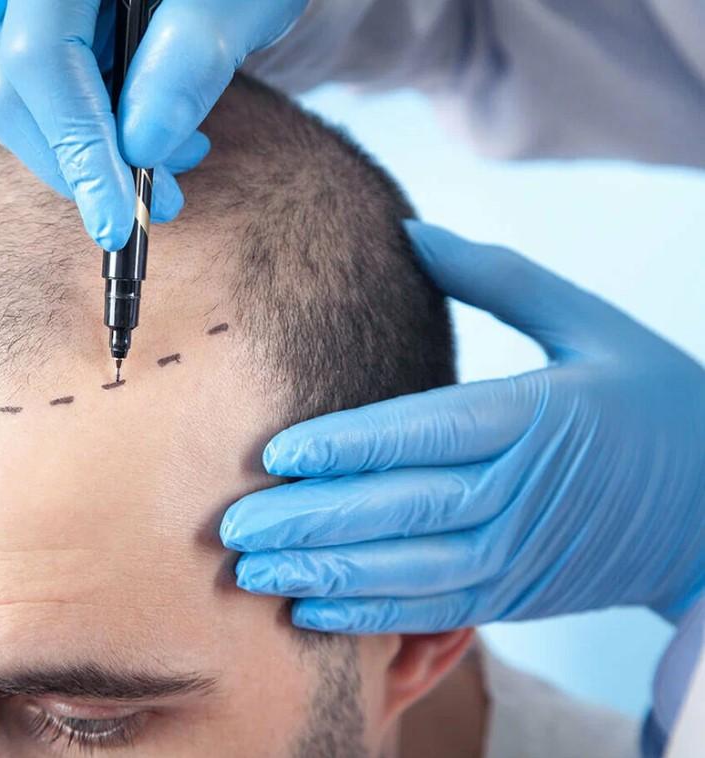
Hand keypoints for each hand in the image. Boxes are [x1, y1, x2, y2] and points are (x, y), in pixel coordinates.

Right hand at [0, 0, 307, 249]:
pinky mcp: (37, 22)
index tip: (116, 223)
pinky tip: (146, 137)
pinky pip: (37, 88)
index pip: (39, 59)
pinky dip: (87, 127)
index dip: (75, 149)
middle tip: (159, 204)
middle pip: (10, 85)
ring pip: (18, 96)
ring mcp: (18, 2)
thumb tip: (139, 146)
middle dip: (80, 163)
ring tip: (172, 163)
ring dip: (87, 151)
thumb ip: (190, 57)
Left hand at [221, 221, 704, 632]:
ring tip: (251, 574)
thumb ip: (500, 278)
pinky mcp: (516, 591)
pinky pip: (435, 609)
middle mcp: (521, 490)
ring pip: (408, 569)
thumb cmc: (654, 400)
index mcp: (537, 415)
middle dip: (310, 520)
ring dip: (325, 574)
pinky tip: (312, 610)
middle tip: (231, 525)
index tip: (275, 453)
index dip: (348, 446)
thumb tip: (411, 231)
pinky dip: (372, 614)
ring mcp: (518, 551)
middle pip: (401, 508)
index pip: (426, 432)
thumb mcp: (591, 325)